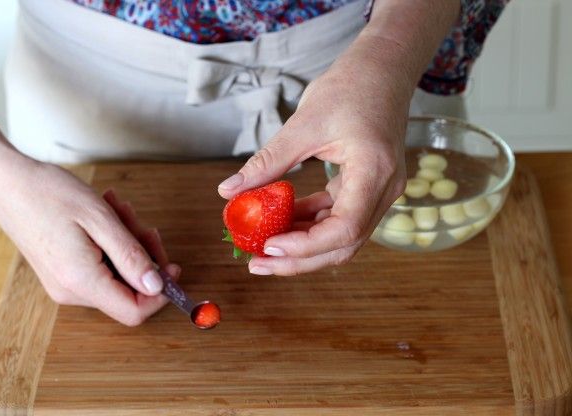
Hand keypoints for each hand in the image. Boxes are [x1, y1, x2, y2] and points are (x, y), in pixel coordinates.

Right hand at [0, 159, 179, 325]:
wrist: (6, 183)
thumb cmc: (50, 194)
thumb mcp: (101, 220)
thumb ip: (131, 257)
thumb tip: (157, 286)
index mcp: (82, 282)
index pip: (134, 311)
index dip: (160, 293)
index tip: (171, 265)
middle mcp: (72, 291)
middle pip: (128, 291)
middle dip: (144, 256)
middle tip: (140, 222)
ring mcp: (65, 283)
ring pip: (117, 275)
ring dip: (127, 243)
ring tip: (118, 210)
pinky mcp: (62, 272)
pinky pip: (101, 266)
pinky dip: (111, 243)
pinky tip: (106, 216)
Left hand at [217, 50, 408, 274]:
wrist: (382, 70)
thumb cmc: (350, 87)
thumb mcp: (304, 124)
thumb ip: (268, 162)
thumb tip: (228, 191)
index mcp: (374, 172)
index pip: (345, 228)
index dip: (305, 246)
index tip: (268, 246)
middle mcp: (384, 190)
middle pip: (344, 244)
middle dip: (299, 259)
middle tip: (257, 263)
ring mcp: (378, 192)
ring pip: (340, 237)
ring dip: (302, 245)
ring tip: (262, 246)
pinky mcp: (367, 188)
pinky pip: (338, 217)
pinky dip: (309, 223)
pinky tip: (279, 222)